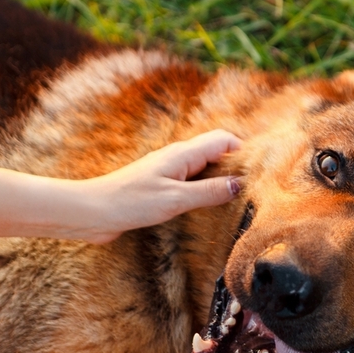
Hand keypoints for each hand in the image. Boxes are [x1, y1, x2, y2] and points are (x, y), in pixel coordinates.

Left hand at [82, 129, 241, 242]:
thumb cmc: (130, 202)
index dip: (244, 151)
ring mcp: (168, 173)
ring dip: (220, 180)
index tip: (260, 171)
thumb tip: (239, 184)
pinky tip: (208, 210)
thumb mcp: (176, 199)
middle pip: (216, 152)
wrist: (93, 212)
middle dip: (236, 166)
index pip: (223, 140)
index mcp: (183, 154)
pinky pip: (191, 184)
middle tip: (254, 188)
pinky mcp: (160, 188)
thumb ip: (209, 191)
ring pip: (204, 169)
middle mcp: (177, 158)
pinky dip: (204, 192)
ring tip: (237, 201)